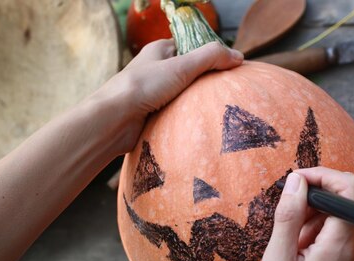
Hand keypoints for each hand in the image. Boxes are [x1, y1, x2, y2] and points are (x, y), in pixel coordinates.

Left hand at [91, 39, 242, 154]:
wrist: (114, 120)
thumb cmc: (143, 87)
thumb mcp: (181, 66)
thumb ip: (210, 58)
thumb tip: (238, 56)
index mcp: (159, 51)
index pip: (190, 47)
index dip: (209, 54)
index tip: (228, 66)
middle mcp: (155, 70)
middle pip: (188, 73)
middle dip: (205, 81)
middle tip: (225, 88)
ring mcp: (153, 93)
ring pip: (182, 95)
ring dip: (195, 101)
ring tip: (215, 106)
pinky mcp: (151, 115)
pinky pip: (175, 113)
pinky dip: (185, 117)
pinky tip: (197, 121)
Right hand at [259, 167, 353, 260]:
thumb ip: (289, 216)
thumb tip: (297, 180)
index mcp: (342, 244)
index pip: (349, 186)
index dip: (323, 175)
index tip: (297, 183)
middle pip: (346, 199)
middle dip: (314, 204)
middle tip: (290, 229)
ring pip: (344, 216)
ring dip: (317, 221)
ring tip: (296, 250)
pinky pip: (346, 233)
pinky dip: (324, 234)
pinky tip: (306, 257)